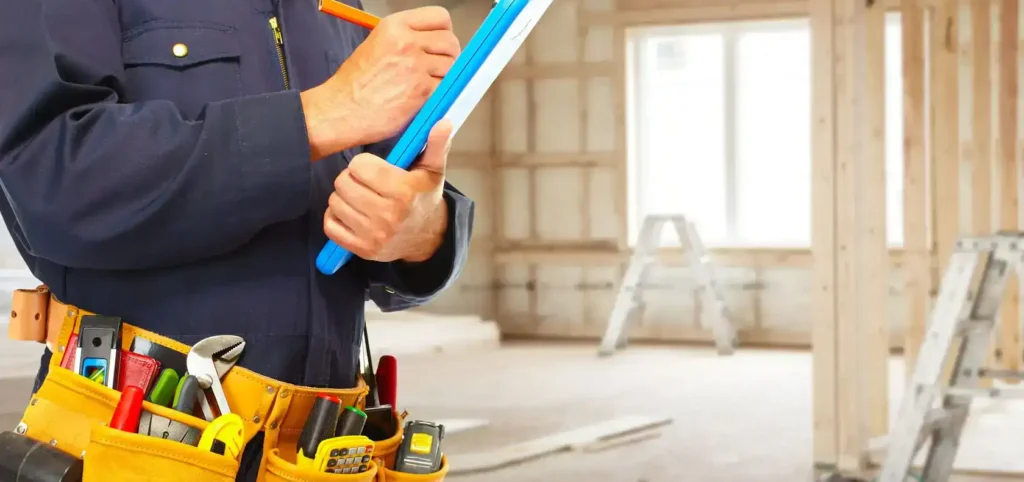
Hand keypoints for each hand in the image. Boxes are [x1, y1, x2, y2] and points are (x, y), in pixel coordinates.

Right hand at [301, 7, 460, 159]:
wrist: (343, 110)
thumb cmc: (355, 83)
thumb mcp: (377, 44)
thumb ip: (406, 38)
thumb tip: (432, 43)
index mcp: (395, 26)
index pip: (440, 17)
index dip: (445, 32)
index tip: (440, 43)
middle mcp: (407, 42)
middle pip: (450, 42)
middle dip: (448, 56)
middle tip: (438, 68)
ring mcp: (416, 67)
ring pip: (451, 66)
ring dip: (445, 77)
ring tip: (427, 84)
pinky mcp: (422, 91)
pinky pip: (446, 88)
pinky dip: (440, 94)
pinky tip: (425, 97)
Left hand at [323, 121, 452, 261]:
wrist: (427, 238)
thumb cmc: (425, 197)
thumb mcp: (434, 170)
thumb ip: (436, 144)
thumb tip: (443, 121)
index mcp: (403, 192)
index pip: (359, 166)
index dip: (363, 164)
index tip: (373, 168)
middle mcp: (387, 215)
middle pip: (342, 183)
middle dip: (351, 179)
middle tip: (364, 182)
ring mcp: (373, 235)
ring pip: (335, 203)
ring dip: (343, 197)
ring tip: (359, 197)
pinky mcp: (362, 249)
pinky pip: (330, 226)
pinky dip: (335, 217)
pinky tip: (350, 212)